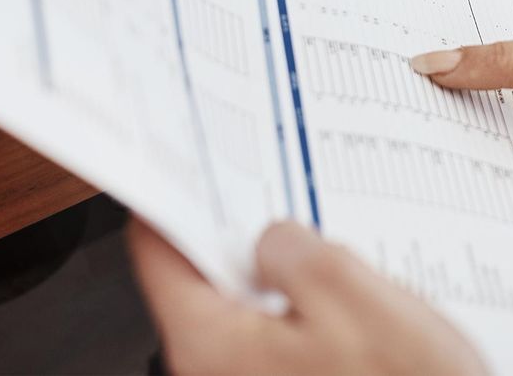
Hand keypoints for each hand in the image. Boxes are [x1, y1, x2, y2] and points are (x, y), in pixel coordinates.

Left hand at [128, 220, 486, 375]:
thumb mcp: (355, 298)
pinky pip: (282, 333)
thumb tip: (272, 236)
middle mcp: (218, 372)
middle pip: (204, 278)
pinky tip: (352, 295)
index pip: (158, 255)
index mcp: (214, 347)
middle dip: (243, 230)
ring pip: (250, 305)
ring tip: (334, 246)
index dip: (177, 195)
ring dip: (286, 271)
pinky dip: (307, 304)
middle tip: (284, 190)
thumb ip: (300, 253)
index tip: (196, 158)